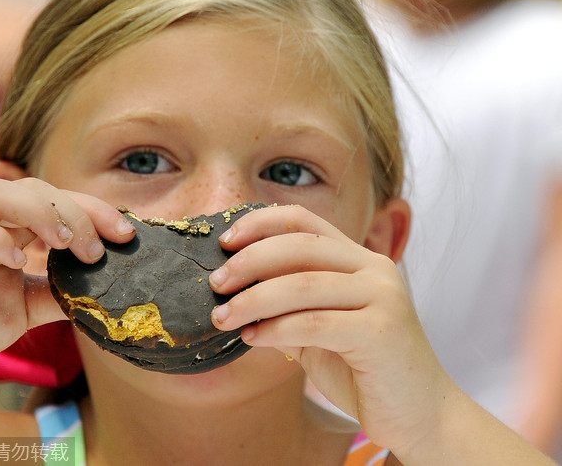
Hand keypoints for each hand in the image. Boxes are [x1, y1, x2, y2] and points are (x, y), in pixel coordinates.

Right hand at [0, 177, 135, 399]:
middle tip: (99, 246)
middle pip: (33, 188)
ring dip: (38, 211)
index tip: (127, 234)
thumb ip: (59, 292)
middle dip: (75, 209)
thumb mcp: (27, 306)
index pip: (55, 199)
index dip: (94, 209)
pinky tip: (19, 262)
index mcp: (7, 226)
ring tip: (65, 242)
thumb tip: (103, 288)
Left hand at [209, 204, 452, 453]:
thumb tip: (232, 288)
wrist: (419, 414)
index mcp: (359, 259)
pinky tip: (252, 338)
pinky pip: (314, 323)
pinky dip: (275, 329)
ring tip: (222, 316)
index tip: (223, 240)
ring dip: (253, 300)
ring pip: (302, 285)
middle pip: (299, 246)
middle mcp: (374, 269)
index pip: (304, 221)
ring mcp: (383, 297)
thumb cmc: (363, 369)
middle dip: (248, 261)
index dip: (260, 223)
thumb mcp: (319, 327)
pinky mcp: (382, 332)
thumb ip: (288, 304)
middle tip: (215, 282)